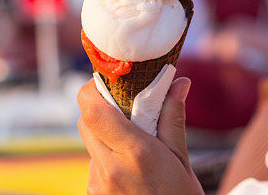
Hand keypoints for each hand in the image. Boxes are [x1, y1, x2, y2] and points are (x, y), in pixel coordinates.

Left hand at [77, 76, 202, 194]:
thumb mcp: (181, 158)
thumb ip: (172, 118)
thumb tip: (179, 82)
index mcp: (135, 154)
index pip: (92, 111)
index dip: (93, 89)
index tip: (110, 82)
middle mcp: (110, 169)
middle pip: (86, 122)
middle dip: (101, 109)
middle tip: (126, 107)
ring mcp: (98, 185)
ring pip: (90, 143)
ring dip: (105, 135)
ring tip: (135, 144)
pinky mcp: (93, 194)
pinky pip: (94, 163)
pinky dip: (107, 156)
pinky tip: (130, 167)